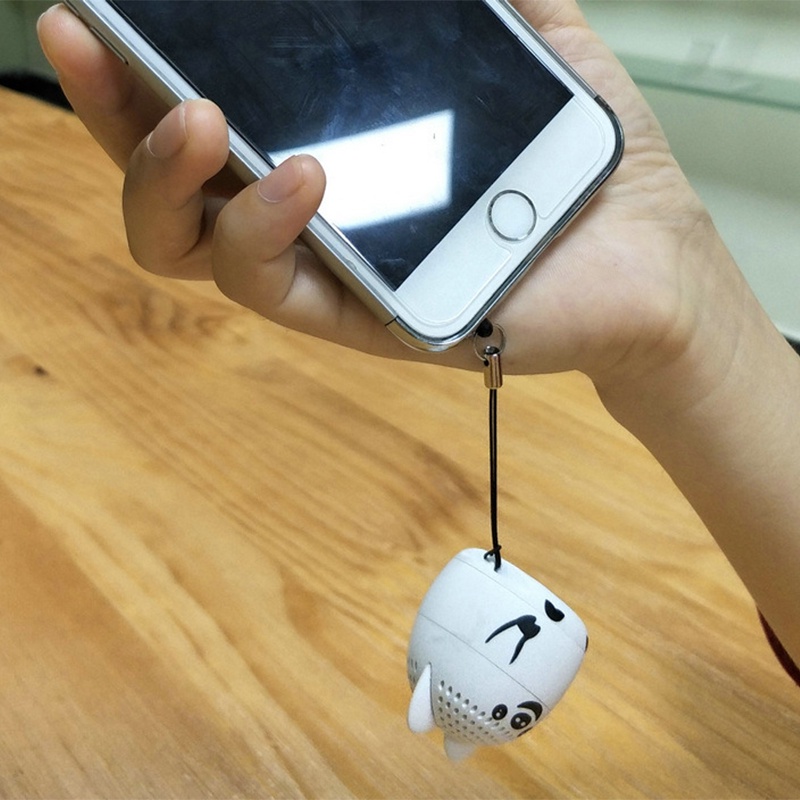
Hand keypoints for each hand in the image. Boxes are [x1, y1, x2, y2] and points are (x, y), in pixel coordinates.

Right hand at [38, 2, 733, 387]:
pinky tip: (301, 173)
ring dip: (166, 180)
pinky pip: (275, 289)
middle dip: (114, 119)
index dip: (140, 68)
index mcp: (330, 146)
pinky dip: (264, 230)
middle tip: (92, 45)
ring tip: (196, 115)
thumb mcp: (535, 47)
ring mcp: (331, 272)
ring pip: (195, 250)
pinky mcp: (364, 321)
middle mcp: (311, 214)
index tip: (104, 12)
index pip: (208, 116)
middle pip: (173, 187)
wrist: (650, 257)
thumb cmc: (585, 160)